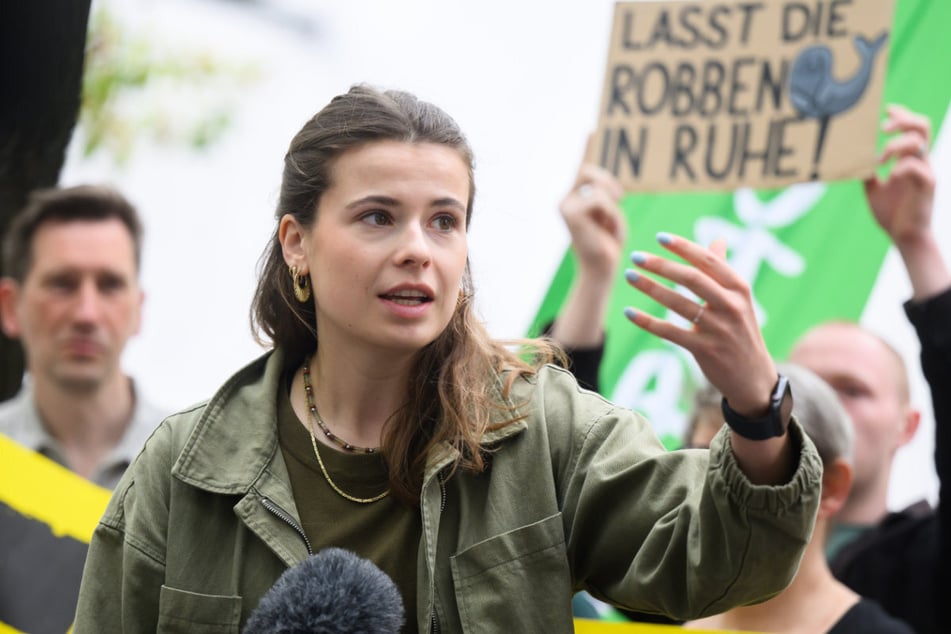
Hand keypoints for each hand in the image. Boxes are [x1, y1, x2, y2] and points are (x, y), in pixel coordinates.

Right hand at [550, 159, 627, 348]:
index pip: (581, 166)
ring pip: (596, 187)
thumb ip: (606, 196)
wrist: (600, 270)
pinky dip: (609, 213)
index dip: (587, 146)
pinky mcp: (569, 212)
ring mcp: (565, 204)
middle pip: (588, 170)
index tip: (592, 128)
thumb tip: (610, 188)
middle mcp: (565, 199)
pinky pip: (599, 199)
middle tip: (619, 196)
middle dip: (606, 181)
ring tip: (609, 224)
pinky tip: (605, 228)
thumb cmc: (608, 245)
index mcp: (575, 198)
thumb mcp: (610, 215)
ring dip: (610, 205)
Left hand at [623, 232, 774, 416]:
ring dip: (650, 287)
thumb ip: (724, 271)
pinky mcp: (705, 350)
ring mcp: (719, 329)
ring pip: (678, 303)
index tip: (660, 237)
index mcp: (740, 288)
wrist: (753, 377)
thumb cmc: (740, 332)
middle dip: (662, 264)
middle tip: (636, 256)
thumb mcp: (739, 300)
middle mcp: (731, 306)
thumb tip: (717, 240)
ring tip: (630, 276)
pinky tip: (629, 312)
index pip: (709, 261)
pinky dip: (647, 321)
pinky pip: (670, 332)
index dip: (684, 247)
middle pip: (692, 279)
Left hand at [864, 104, 934, 248]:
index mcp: (910, 159)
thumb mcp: (873, 189)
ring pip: (919, 143)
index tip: (887, 108)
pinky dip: (900, 168)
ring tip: (880, 159)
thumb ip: (867, 173)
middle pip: (922, 127)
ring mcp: (926, 171)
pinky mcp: (927, 185)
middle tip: (883, 128)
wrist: (904, 236)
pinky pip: (916, 167)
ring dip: (896, 145)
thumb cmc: (892, 212)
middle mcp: (921, 161)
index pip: (912, 128)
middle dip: (903, 120)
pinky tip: (889, 177)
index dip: (902, 114)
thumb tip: (852, 160)